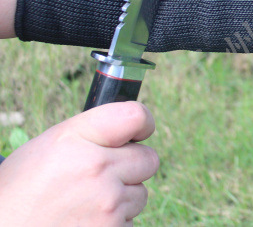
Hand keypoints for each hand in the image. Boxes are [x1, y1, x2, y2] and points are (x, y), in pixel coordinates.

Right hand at [0, 102, 158, 226]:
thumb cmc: (22, 190)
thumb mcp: (47, 147)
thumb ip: (91, 133)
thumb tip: (131, 131)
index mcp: (76, 139)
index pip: (135, 117)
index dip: (142, 124)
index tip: (140, 132)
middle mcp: (96, 168)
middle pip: (148, 159)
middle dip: (131, 167)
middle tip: (102, 176)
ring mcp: (107, 203)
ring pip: (140, 193)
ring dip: (122, 198)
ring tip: (85, 203)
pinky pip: (130, 221)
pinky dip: (114, 223)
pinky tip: (84, 222)